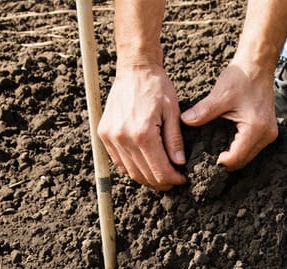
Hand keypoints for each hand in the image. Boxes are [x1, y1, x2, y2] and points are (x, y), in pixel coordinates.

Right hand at [97, 64, 186, 190]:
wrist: (135, 69)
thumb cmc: (157, 87)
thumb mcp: (173, 113)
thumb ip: (175, 141)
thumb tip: (179, 164)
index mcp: (143, 134)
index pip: (159, 170)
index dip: (173, 179)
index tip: (182, 179)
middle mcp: (123, 138)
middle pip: (144, 174)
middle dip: (161, 182)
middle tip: (174, 180)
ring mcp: (111, 137)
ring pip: (130, 172)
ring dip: (146, 178)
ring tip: (161, 175)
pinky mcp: (104, 134)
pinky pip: (118, 161)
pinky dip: (132, 168)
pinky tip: (145, 165)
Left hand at [181, 59, 278, 170]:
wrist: (257, 65)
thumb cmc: (241, 77)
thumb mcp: (220, 95)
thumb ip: (203, 111)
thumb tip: (184, 121)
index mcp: (256, 128)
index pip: (237, 158)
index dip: (220, 162)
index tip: (204, 158)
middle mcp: (266, 134)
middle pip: (243, 161)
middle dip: (226, 162)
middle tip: (206, 158)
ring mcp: (270, 133)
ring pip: (248, 157)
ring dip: (233, 157)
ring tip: (215, 152)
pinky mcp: (268, 130)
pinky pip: (252, 148)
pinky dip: (239, 149)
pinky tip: (226, 144)